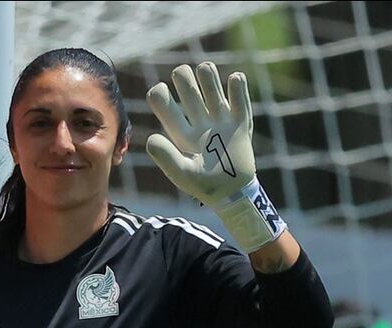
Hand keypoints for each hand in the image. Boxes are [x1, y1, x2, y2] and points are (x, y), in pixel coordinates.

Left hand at [146, 62, 254, 205]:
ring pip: (211, 85)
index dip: (159, 94)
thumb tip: (151, 138)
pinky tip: (234, 79)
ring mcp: (220, 119)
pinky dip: (238, 85)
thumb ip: (166, 157)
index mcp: (181, 132)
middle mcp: (198, 121)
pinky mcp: (240, 122)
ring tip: (205, 71)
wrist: (232, 192)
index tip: (160, 91)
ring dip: (207, 75)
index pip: (164, 104)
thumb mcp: (183, 174)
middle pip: (187, 87)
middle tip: (182, 75)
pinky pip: (239, 97)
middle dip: (183, 77)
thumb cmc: (204, 185)